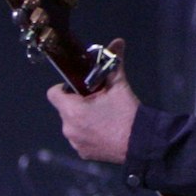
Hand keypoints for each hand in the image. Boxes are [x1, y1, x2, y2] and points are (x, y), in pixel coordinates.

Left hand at [44, 38, 138, 164]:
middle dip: (79, 104)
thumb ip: (114, 64)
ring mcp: (75, 142)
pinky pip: (81, 140)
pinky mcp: (84, 153)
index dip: (65, 88)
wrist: (142, 143)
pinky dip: (90, 135)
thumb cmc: (128, 114)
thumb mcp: (120, 86)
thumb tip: (117, 42)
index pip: (54, 93)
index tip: (82, 88)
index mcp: (72, 109)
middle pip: (66, 109)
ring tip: (106, 119)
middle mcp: (68, 127)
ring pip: (73, 125)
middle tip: (100, 102)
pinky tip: (107, 133)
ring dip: (83, 120)